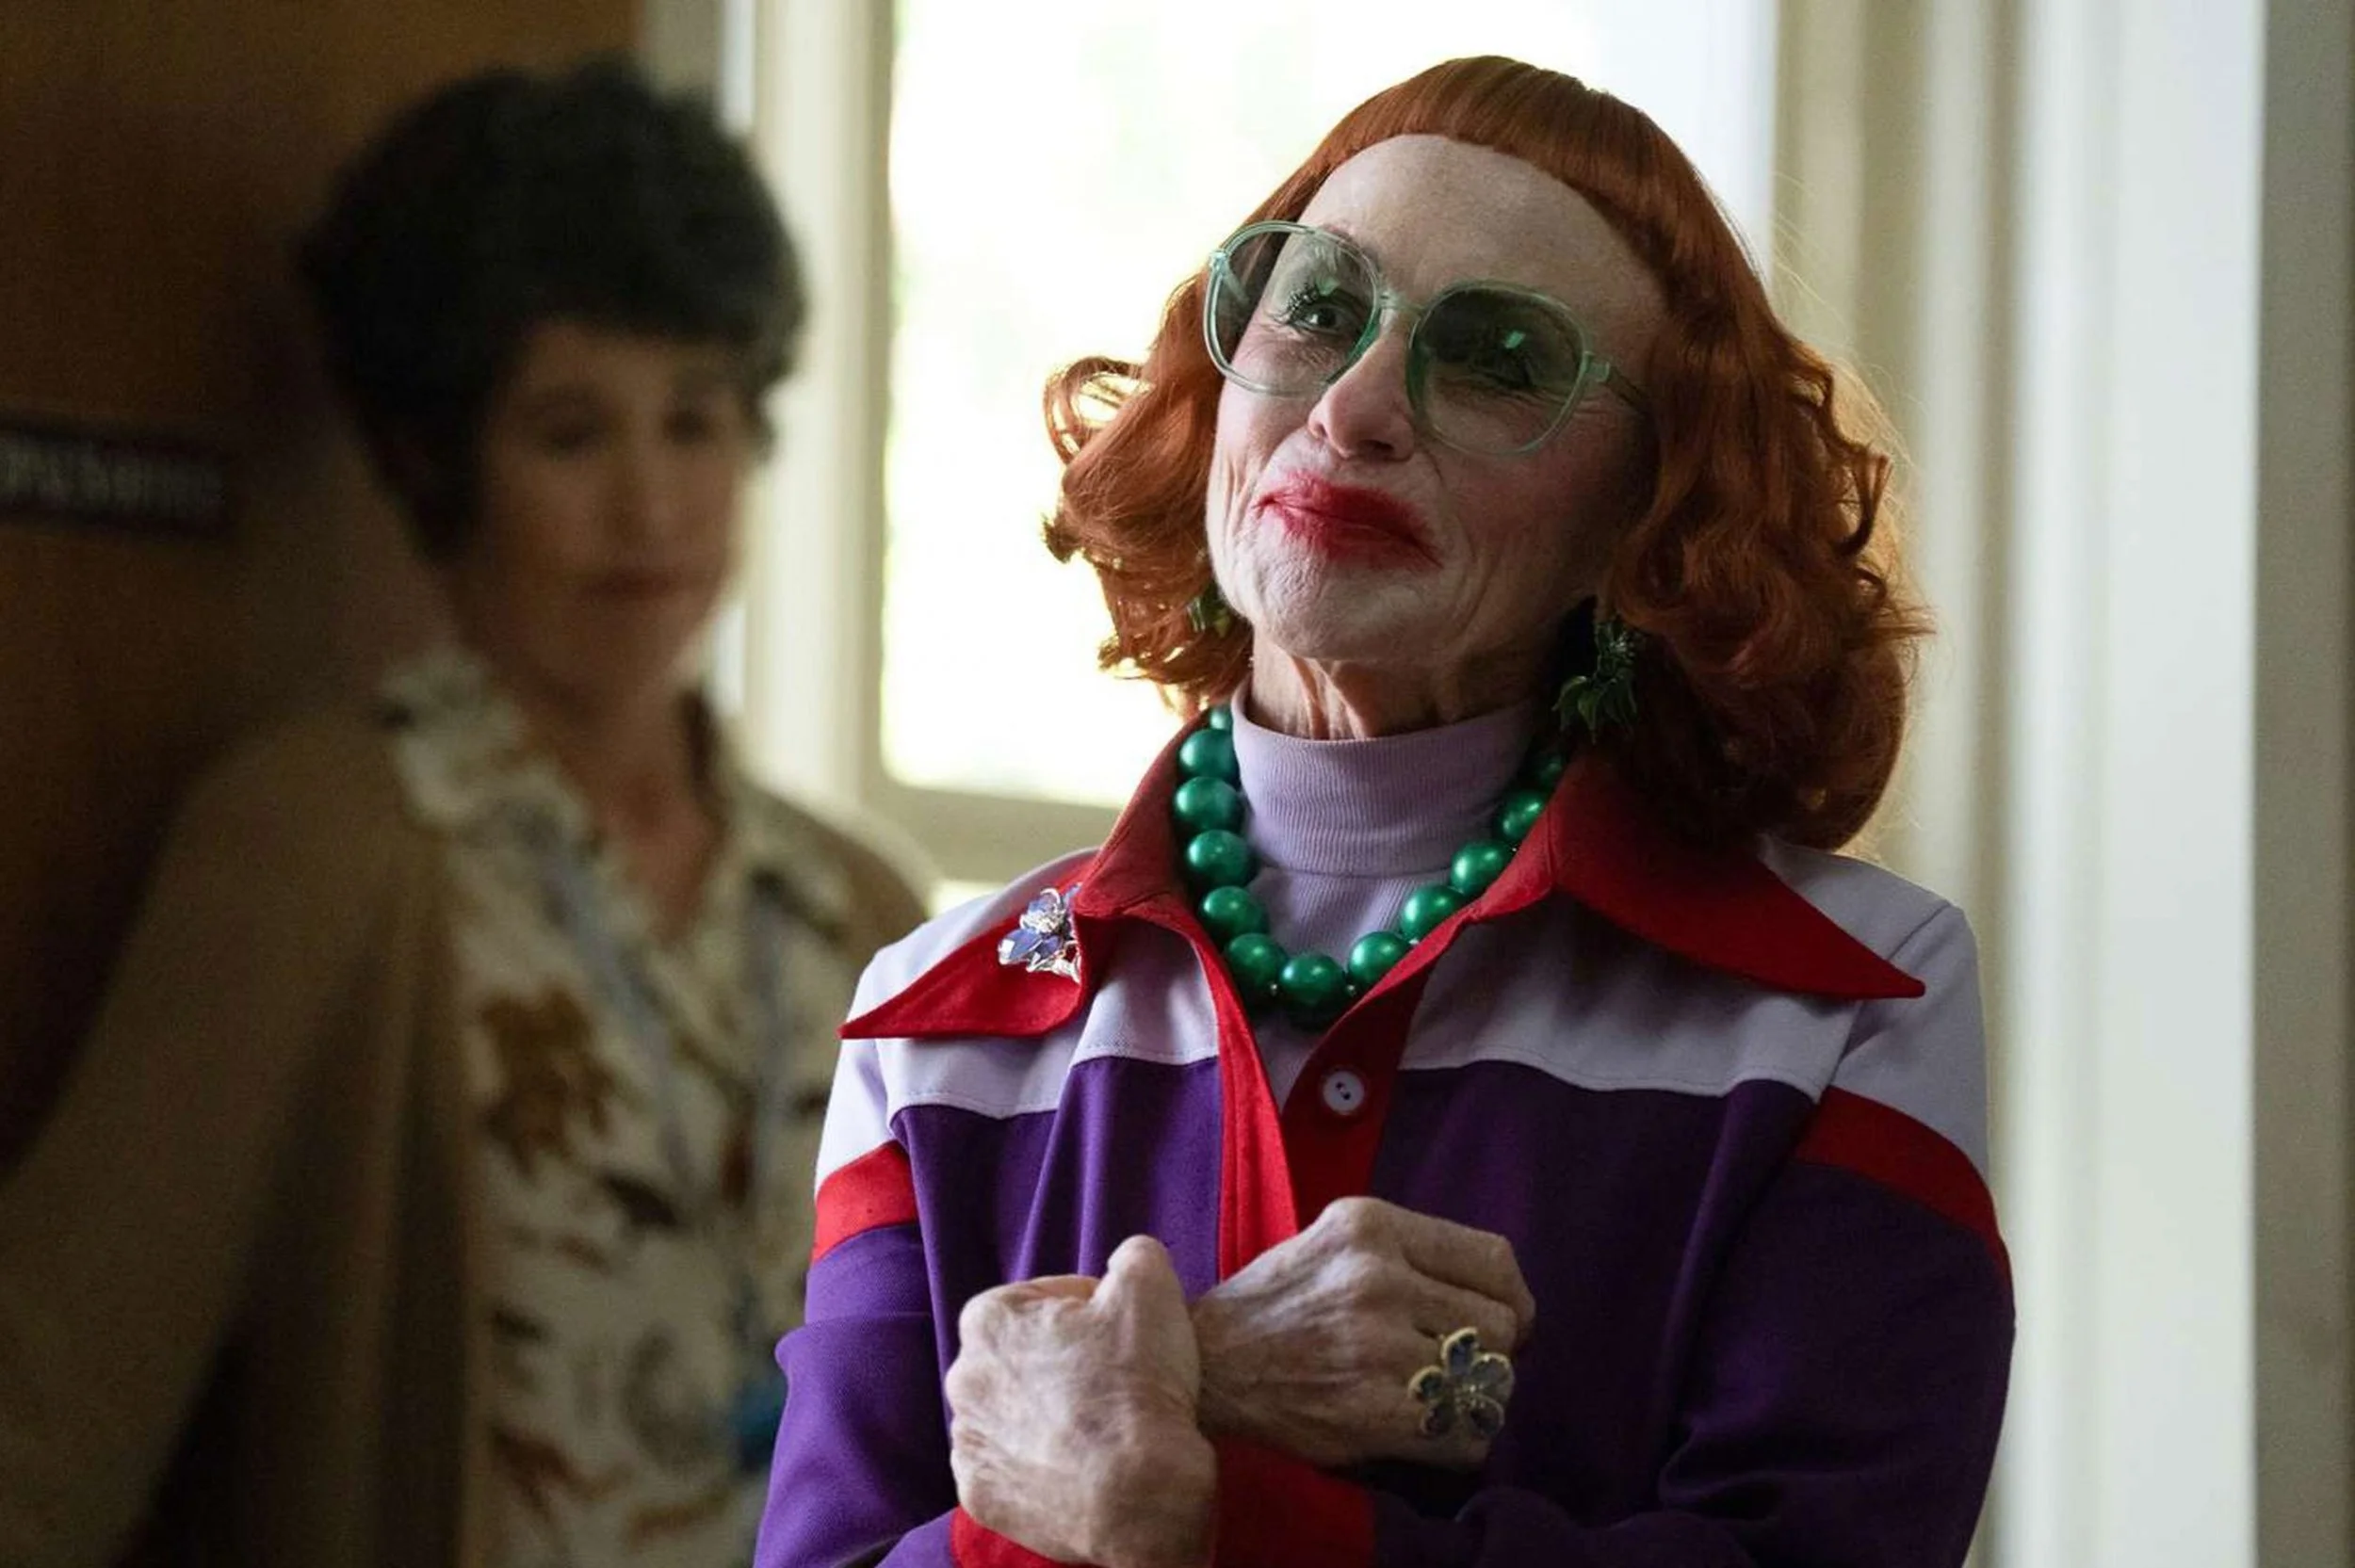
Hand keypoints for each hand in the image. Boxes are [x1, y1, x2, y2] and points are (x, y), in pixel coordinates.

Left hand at [946, 1235, 1216, 1567]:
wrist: (1137, 1496)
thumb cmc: (1139, 1384)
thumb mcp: (1152, 1285)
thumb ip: (1133, 1255)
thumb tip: (1126, 1262)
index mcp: (989, 1319)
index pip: (1049, 1299)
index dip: (1095, 1310)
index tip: (1124, 1333)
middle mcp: (963, 1378)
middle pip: (1025, 1355)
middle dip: (1064, 1360)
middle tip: (1115, 1378)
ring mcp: (968, 1443)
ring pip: (1014, 1411)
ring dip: (1048, 1411)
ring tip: (1099, 1425)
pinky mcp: (980, 1494)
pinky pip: (1012, 1466)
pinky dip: (1040, 1462)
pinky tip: (1079, 1463)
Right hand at [1191, 1196, 1534, 1469]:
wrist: (1203, 1366)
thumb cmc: (1274, 1305)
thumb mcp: (1332, 1242)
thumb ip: (1408, 1253)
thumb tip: (1501, 1295)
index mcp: (1371, 1224)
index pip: (1495, 1260)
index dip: (1511, 1299)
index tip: (1499, 1321)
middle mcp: (1379, 1277)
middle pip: (1502, 1323)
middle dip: (1491, 1352)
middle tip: (1458, 1366)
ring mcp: (1378, 1345)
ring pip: (1491, 1381)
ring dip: (1476, 1398)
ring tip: (1438, 1398)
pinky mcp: (1374, 1409)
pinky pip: (1467, 1434)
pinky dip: (1458, 1441)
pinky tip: (1424, 1431)